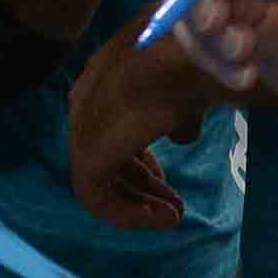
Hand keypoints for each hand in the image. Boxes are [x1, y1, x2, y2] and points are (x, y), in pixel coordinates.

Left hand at [67, 23, 221, 229]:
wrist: (181, 58)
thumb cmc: (193, 61)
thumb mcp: (188, 85)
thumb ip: (181, 114)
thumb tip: (182, 136)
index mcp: (106, 77)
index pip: (114, 125)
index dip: (139, 157)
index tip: (165, 178)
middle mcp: (88, 100)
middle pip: (108, 152)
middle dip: (140, 183)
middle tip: (174, 206)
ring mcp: (84, 127)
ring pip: (102, 178)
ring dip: (138, 203)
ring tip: (172, 217)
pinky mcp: (88, 155)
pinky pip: (98, 198)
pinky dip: (129, 214)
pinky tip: (162, 219)